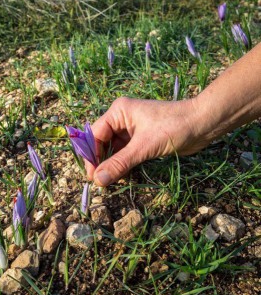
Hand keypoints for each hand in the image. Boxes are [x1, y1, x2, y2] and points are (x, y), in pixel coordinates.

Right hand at [86, 96, 206, 186]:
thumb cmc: (173, 128)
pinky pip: (127, 152)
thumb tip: (98, 180)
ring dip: (113, 164)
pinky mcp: (143, 138)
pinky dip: (124, 164)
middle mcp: (123, 118)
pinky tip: (123, 177)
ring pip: (115, 149)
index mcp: (119, 111)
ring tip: (109, 182)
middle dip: (101, 161)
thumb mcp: (144, 147)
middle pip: (103, 142)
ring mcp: (133, 128)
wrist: (202, 124)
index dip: (91, 155)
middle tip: (100, 182)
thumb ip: (120, 163)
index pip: (96, 134)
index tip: (91, 177)